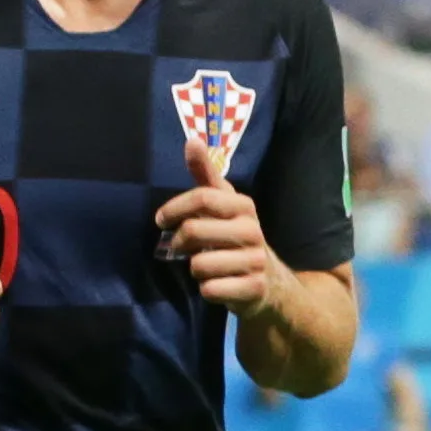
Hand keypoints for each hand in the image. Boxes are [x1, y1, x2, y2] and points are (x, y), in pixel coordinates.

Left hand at [154, 135, 281, 317]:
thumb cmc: (234, 236)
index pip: (202, 197)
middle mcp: (254, 231)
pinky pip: (211, 289)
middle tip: (181, 247)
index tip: (162, 220)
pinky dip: (207, 290)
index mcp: (244, 207)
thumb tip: (192, 140)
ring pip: (199, 264)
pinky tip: (218, 284)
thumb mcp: (223, 204)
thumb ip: (205, 174)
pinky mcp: (254, 288)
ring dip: (194, 268)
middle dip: (179, 242)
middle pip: (194, 230)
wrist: (269, 281)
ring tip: (206, 266)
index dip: (174, 208)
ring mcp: (256, 261)